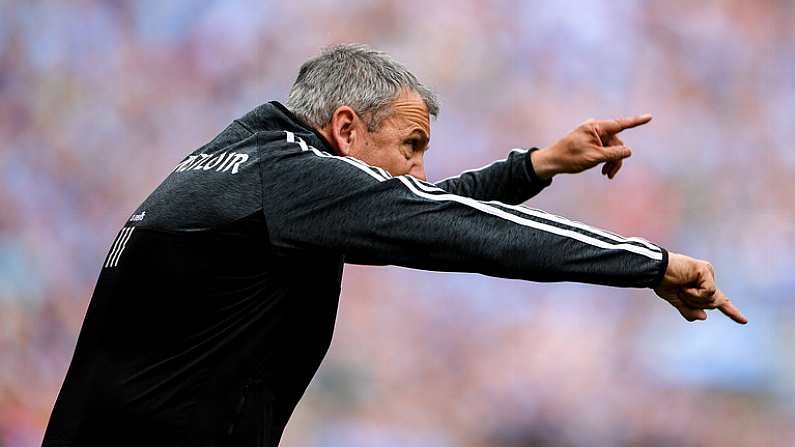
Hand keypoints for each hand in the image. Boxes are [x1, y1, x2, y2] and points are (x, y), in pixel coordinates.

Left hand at [530, 114, 651, 179]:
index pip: (620, 124)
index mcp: (595, 127)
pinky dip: (606, 159)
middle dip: (616, 158)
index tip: (650, 117)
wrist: (553, 161)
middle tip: (610, 174)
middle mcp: (595, 128)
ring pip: (612, 148)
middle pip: (617, 142)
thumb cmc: (570, 158)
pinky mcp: (591, 142)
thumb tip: (629, 151)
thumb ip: (614, 153)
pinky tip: (603, 170)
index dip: (636, 121)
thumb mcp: (594, 157)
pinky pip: (605, 149)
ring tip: (606, 174)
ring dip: (611, 161)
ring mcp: (593, 135)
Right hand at [654, 252, 747, 323]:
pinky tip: (684, 286)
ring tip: (680, 288)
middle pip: (713, 303)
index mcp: (701, 285)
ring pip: (711, 299)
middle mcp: (708, 277)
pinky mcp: (705, 270)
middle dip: (695, 303)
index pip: (720, 301)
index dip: (732, 311)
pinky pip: (708, 292)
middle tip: (680, 292)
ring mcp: (708, 273)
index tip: (744, 321)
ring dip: (693, 298)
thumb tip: (704, 317)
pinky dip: (694, 294)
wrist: (654, 272)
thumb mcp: (677, 301)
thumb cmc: (663, 283)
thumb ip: (690, 310)